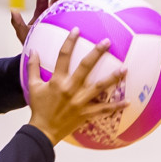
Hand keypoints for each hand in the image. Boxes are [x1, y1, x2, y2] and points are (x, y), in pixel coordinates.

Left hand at [11, 0, 86, 43]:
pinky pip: (78, 10)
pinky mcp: (71, 19)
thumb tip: (13, 10)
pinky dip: (84, 2)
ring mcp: (63, 14)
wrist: (44, 54)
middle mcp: (52, 10)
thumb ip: (17, 23)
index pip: (42, 0)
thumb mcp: (23, 34)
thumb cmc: (33, 43)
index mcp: (41, 11)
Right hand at [24, 28, 129, 145]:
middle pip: (85, 67)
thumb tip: (32, 50)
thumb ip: (32, 67)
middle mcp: (70, 89)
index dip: (70, 41)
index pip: (63, 56)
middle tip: (107, 41)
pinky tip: (128, 101)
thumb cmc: (39, 108)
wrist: (43, 131)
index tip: (77, 30)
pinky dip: (116, 106)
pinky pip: (104, 110)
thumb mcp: (33, 86)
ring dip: (113, 78)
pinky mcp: (86, 114)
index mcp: (57, 81)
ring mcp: (80, 102)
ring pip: (99, 87)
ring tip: (124, 69)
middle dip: (97, 53)